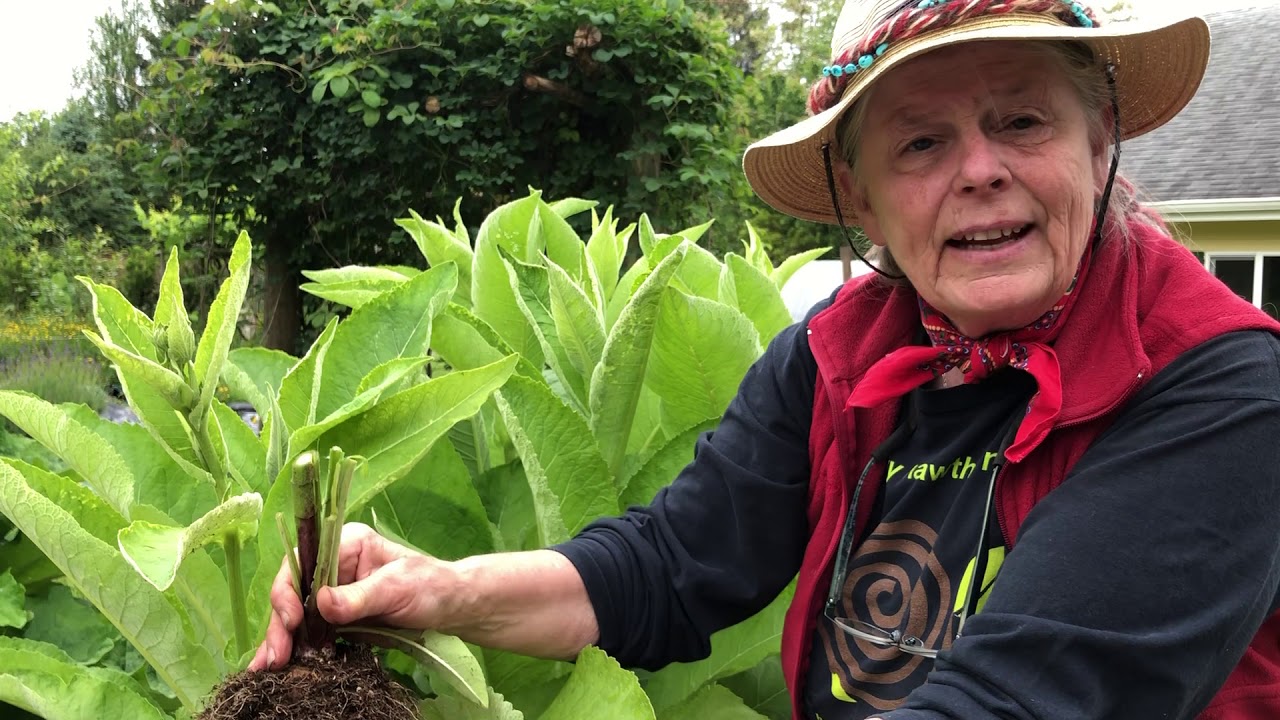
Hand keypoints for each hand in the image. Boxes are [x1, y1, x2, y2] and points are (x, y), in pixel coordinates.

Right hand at [248, 522, 459, 670]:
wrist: (452, 608)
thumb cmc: (432, 586)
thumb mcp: (398, 589)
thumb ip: (360, 597)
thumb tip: (321, 603)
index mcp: (347, 544)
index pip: (304, 562)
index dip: (289, 589)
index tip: (291, 619)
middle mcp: (335, 565)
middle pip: (293, 592)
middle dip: (280, 624)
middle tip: (273, 658)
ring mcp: (334, 593)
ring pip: (297, 615)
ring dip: (281, 640)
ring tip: (269, 668)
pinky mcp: (338, 618)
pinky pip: (311, 632)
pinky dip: (297, 648)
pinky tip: (283, 667)